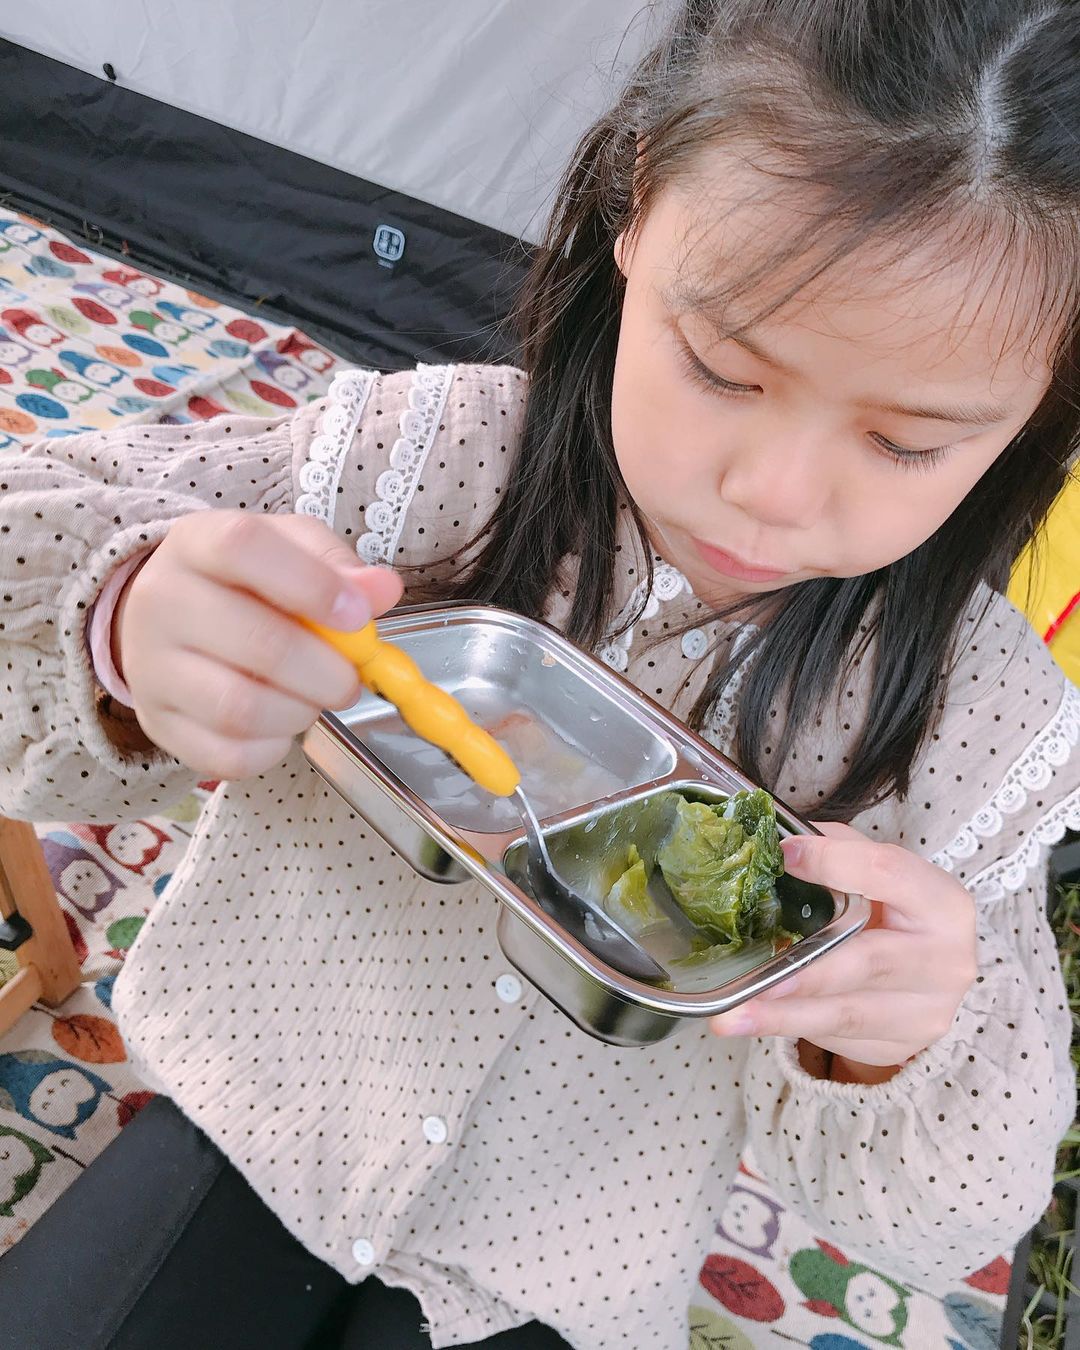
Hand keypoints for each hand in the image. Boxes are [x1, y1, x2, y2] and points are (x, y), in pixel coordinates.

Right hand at [115, 511, 402, 778]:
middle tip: (349, 678)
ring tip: (314, 698)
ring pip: (240, 708)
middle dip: (327, 671)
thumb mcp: (288, 549)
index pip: (242, 548)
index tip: (359, 616)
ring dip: (301, 712)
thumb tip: (382, 590)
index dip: (312, 584)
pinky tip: (281, 724)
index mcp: (194, 543)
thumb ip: (337, 565)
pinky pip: (229, 755)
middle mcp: (159, 602)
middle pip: (257, 642)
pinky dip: (273, 747)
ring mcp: (151, 669)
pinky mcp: (159, 724)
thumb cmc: (241, 582)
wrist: (167, 622)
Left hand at [709, 822, 977, 1074]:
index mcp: (942, 903)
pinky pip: (838, 1036)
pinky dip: (791, 1028)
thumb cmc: (894, 911)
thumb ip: (834, 852)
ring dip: (782, 1016)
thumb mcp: (876, 872)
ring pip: (847, 1014)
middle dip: (806, 973)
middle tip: (755, 980)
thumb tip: (771, 847)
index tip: (783, 857)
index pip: (886, 873)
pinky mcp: (901, 1044)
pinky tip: (753, 1021)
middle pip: (868, 962)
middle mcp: (944, 961)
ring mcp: (926, 1010)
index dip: (833, 861)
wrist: (929, 970)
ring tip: (732, 1017)